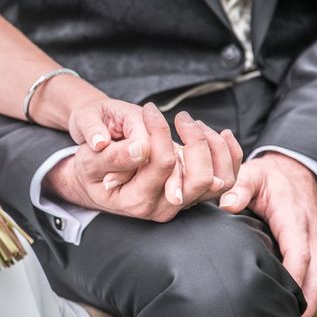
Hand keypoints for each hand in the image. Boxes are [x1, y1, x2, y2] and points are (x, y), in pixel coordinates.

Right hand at [46, 103, 241, 221]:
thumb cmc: (90, 169)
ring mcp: (180, 204)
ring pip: (219, 180)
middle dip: (195, 141)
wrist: (94, 181)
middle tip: (180, 117)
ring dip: (214, 147)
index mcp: (137, 201)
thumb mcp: (89, 161)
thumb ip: (113, 156)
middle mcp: (163, 208)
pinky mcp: (190, 194)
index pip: (163, 164)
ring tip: (193, 123)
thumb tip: (141, 148)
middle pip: (200, 178)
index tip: (150, 109)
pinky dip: (227, 155)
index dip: (160, 132)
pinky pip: (223, 179)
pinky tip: (218, 133)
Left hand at [220, 152, 316, 316]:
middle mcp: (311, 235)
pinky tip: (292, 307)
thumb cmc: (271, 176)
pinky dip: (308, 292)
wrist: (295, 169)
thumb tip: (227, 205)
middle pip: (314, 278)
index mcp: (295, 220)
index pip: (298, 256)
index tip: (281, 301)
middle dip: (304, 305)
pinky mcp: (316, 247)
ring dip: (307, 303)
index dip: (292, 280)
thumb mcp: (253, 175)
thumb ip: (240, 189)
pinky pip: (316, 274)